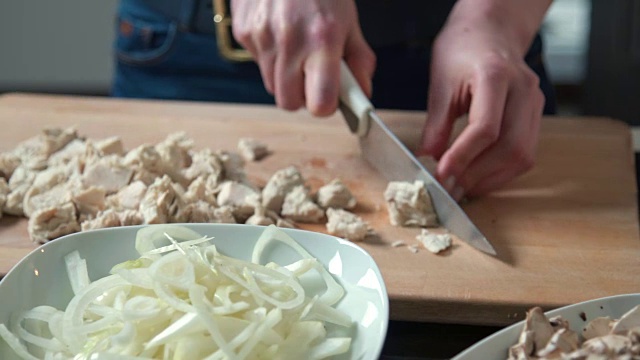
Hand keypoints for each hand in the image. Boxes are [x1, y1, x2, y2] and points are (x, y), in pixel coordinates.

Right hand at [231, 0, 375, 115]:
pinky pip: (257, 63)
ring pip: (272, 86)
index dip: (324, 105)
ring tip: (295, 48)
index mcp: (323, 40)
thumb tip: (362, 94)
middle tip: (311, 74)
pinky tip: (279, 33)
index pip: (319, 103)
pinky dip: (269, 56)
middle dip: (301, 95)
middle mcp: (290, 41)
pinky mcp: (244, 32)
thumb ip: (358, 60)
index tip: (329, 97)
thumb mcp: (349, 19)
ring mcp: (262, 37)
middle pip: (289, 103)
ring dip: (285, 76)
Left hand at [420, 3, 546, 199]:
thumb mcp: (440, 82)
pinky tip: (480, 177)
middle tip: (450, 189)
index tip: (442, 175)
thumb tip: (428, 159)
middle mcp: (523, 90)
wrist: (490, 32)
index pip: (486, 128)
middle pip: (510, 147)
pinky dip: (502, 172)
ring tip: (462, 188)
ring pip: (522, 155)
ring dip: (491, 179)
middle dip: (477, 175)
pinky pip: (526, 153)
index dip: (463, 157)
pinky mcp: (536, 115)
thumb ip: (436, 124)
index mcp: (495, 75)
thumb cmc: (462, 50)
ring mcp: (535, 103)